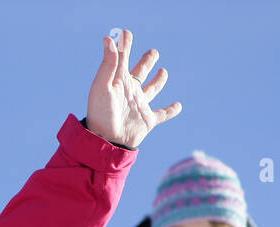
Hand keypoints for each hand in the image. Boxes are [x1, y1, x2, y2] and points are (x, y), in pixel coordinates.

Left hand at [84, 29, 180, 148]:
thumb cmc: (102, 113)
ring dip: (159, 80)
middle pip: (141, 72)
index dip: (125, 45)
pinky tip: (178, 106)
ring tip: (163, 71)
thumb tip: (109, 39)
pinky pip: (162, 114)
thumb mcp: (103, 86)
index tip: (126, 33)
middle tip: (153, 52)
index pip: (122, 59)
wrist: (106, 141)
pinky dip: (171, 110)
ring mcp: (139, 105)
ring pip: (152, 89)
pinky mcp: (147, 120)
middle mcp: (130, 92)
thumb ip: (109, 63)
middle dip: (147, 61)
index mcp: (119, 82)